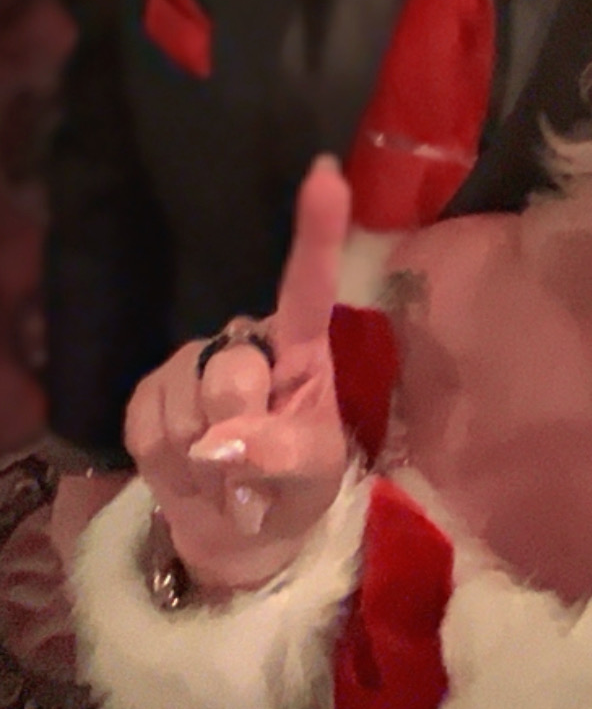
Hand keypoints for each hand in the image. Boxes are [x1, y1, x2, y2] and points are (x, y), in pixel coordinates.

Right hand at [124, 156, 351, 593]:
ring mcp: (190, 364)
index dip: (316, 232)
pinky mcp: (148, 395)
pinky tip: (189, 472)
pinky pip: (149, 431)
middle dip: (238, 430)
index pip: (308, 286)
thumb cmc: (293, 488)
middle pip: (229, 373)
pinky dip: (171, 468)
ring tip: (226, 475)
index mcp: (300, 347)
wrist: (240, 533)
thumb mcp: (309, 476)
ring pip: (185, 409)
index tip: (326, 175)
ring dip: (205, 462)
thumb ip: (279, 452)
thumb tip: (221, 440)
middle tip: (253, 469)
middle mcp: (243, 340)